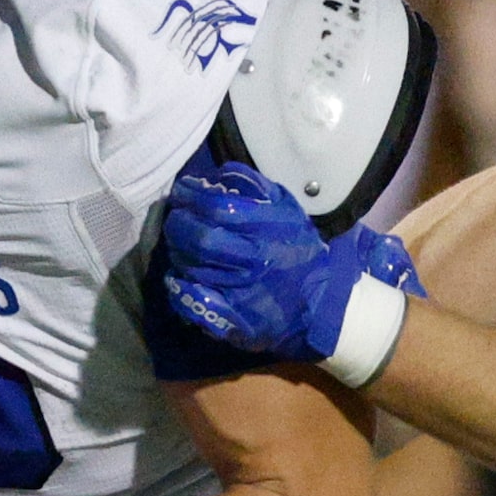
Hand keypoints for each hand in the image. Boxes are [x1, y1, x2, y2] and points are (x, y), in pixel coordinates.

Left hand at [160, 163, 420, 363]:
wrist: (319, 303)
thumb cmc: (297, 250)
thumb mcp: (287, 211)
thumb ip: (256, 189)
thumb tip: (219, 174)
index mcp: (268, 231)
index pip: (217, 207)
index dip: (191, 196)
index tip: (181, 191)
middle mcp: (254, 262)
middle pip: (200, 239)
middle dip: (178, 224)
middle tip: (176, 218)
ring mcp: (242, 294)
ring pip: (191, 268)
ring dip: (177, 252)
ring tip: (180, 244)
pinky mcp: (233, 321)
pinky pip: (193, 303)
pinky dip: (179, 288)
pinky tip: (179, 278)